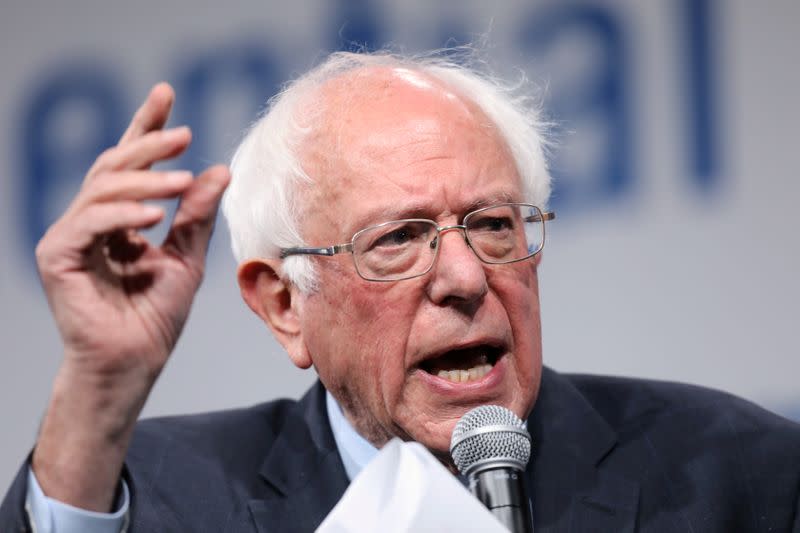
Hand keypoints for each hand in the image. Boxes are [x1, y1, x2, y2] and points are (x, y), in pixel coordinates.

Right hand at [31, 83, 229, 510]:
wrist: (134, 362)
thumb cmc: (157, 316)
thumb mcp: (187, 258)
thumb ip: (198, 216)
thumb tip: (220, 169)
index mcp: (122, 218)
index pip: (132, 163)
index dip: (146, 126)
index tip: (166, 93)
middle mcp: (93, 221)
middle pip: (114, 165)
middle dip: (149, 143)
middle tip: (185, 135)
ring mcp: (71, 236)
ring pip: (104, 188)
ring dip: (147, 180)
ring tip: (183, 182)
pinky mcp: (57, 256)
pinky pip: (89, 221)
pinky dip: (123, 214)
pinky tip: (157, 215)